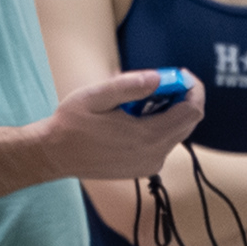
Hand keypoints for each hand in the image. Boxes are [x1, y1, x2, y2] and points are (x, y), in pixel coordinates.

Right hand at [45, 72, 210, 184]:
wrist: (54, 155)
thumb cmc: (71, 123)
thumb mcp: (96, 96)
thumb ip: (129, 86)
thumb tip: (158, 77)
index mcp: (147, 136)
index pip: (192, 111)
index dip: (192, 89)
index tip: (177, 76)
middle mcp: (154, 155)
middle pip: (188, 122)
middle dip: (180, 99)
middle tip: (157, 84)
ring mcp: (150, 165)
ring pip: (176, 133)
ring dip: (168, 113)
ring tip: (138, 102)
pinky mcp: (142, 169)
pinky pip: (163, 144)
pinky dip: (158, 127)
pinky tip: (133, 120)